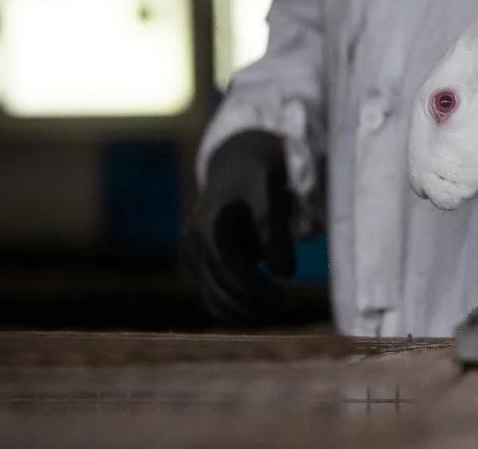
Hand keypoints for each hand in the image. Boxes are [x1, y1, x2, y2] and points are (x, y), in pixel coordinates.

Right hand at [181, 130, 295, 324]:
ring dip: (243, 312)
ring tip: (274, 312)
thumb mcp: (271, 194)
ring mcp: (191, 253)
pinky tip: (259, 312)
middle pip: (219, 287)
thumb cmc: (259, 177)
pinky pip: (212, 294)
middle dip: (253, 304)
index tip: (285, 297)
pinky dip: (233, 307)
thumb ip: (276, 230)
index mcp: (209, 222)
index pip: (228, 268)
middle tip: (285, 306)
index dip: (256, 289)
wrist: (237, 164)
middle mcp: (192, 240)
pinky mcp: (198, 263)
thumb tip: (284, 273)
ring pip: (212, 296)